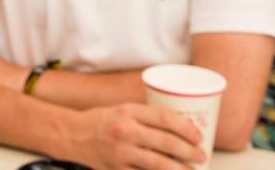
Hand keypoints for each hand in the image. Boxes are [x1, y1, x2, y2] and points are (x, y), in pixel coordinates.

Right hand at [62, 104, 204, 169]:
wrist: (73, 135)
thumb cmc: (102, 120)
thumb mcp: (123, 109)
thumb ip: (147, 116)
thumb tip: (181, 126)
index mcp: (128, 111)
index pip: (165, 118)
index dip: (186, 128)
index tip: (198, 135)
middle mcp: (125, 131)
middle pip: (166, 142)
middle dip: (189, 151)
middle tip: (202, 155)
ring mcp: (120, 153)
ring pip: (159, 164)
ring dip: (180, 169)